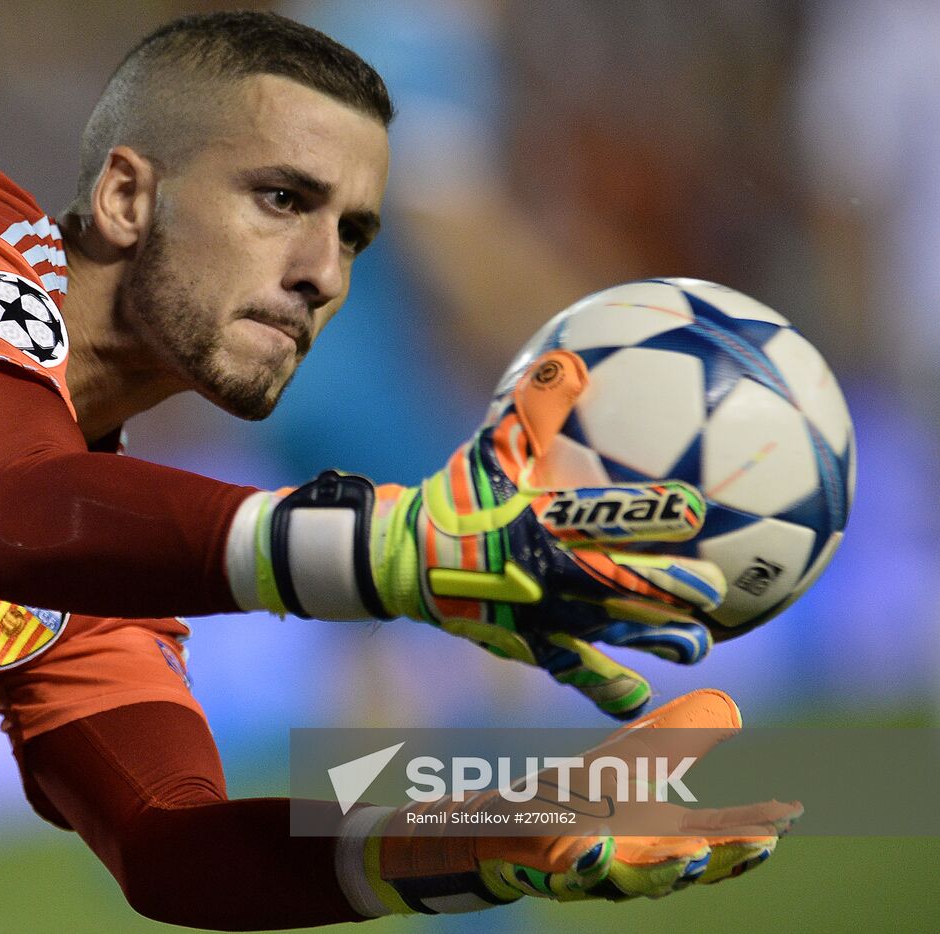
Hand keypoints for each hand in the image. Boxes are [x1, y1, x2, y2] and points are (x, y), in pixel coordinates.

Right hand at [235, 349, 725, 717]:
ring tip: (695, 647)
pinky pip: (573, 670)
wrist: (404, 561)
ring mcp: (539, 617)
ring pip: (605, 632)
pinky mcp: (529, 647)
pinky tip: (640, 698)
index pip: (602, 518)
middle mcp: (546, 575)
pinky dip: (605, 687)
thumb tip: (566, 365)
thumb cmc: (454, 499)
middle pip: (617, 583)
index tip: (696, 509)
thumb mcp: (488, 450)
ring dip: (651, 638)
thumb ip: (532, 414)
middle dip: (667, 587)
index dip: (648, 514)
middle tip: (716, 590)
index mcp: (539, 525)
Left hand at [365, 689, 798, 911]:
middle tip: (758, 845)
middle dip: (724, 861)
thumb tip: (730, 705)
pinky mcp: (556, 873)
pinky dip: (588, 866)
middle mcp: (639, 860)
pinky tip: (596, 849)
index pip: (720, 836)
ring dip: (667, 871)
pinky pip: (574, 876)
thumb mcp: (633, 760)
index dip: (754, 830)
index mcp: (663, 835)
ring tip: (694, 855)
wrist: (506, 824)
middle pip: (690, 867)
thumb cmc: (577, 797)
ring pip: (637, 881)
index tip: (789, 816)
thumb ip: (680, 736)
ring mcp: (598, 872)